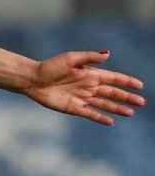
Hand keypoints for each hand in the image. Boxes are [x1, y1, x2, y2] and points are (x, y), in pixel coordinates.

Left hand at [24, 51, 144, 125]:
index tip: (140, 86)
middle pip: (112, 93)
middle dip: (127, 97)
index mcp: (89, 74)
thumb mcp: (70, 58)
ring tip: (131, 113)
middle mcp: (88, 86)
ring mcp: (81, 97)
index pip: (113, 78)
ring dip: (117, 108)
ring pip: (104, 104)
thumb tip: (108, 54)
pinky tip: (111, 121)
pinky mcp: (72, 108)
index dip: (126, 82)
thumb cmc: (50, 66)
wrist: (32, 79)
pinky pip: (90, 113)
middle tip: (142, 102)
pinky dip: (100, 117)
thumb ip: (89, 57)